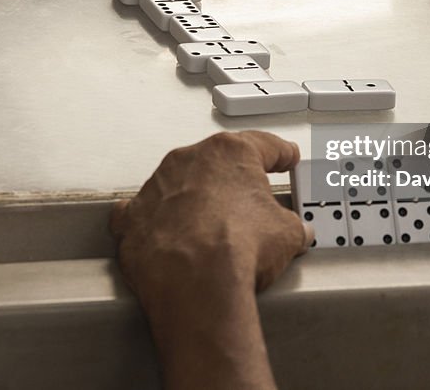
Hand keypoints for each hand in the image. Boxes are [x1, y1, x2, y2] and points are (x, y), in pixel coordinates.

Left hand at [111, 131, 310, 389]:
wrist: (196, 284)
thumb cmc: (235, 249)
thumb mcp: (286, 233)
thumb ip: (292, 223)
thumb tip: (296, 232)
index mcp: (229, 153)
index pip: (263, 145)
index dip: (279, 153)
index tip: (285, 157)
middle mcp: (188, 161)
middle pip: (216, 163)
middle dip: (232, 181)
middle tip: (249, 203)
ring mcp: (157, 187)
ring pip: (178, 185)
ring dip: (194, 201)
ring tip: (211, 230)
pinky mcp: (134, 218)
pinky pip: (143, 212)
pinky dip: (155, 222)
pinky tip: (169, 235)